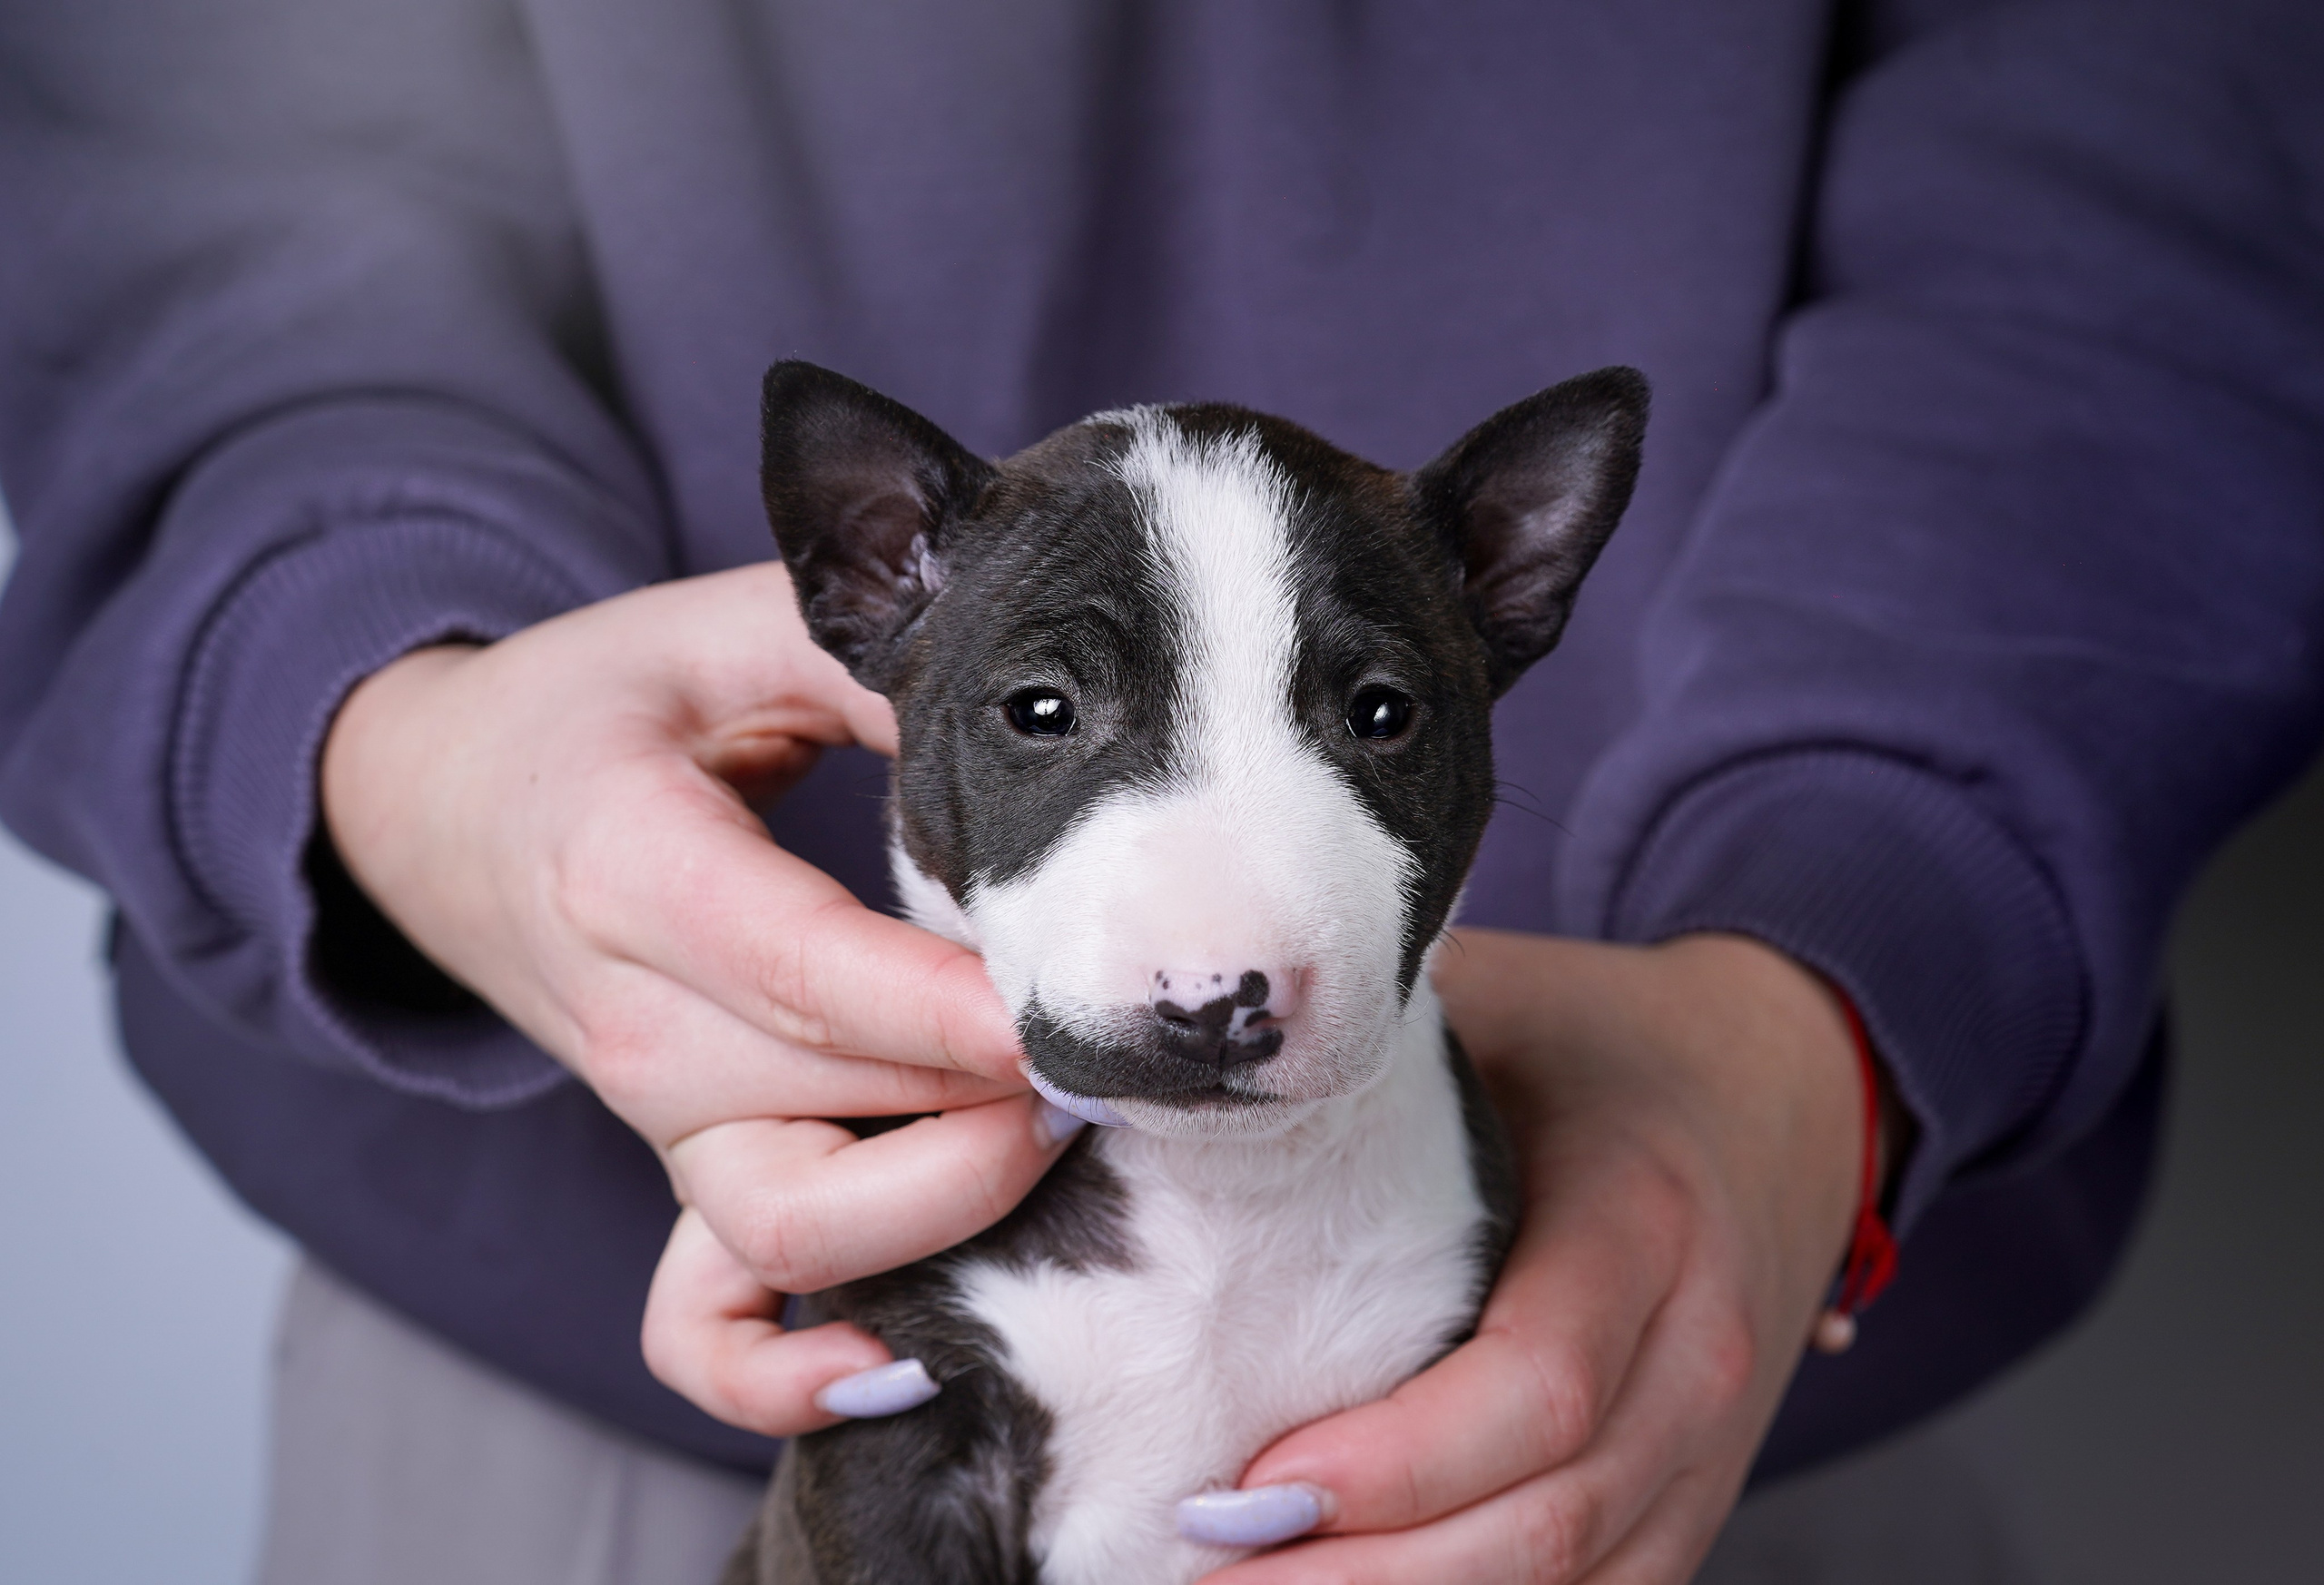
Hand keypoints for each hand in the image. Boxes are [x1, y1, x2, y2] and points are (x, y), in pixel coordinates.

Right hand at [321, 563, 1080, 1432]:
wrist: (445, 806)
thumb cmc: (599, 710)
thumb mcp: (724, 636)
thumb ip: (871, 669)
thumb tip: (1047, 723)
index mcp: (629, 868)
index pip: (804, 972)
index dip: (948, 1016)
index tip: (1075, 1019)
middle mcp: (635, 1024)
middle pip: (832, 1109)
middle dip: (996, 1103)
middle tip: (1128, 1046)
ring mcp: (654, 1117)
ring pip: (798, 1228)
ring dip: (944, 1206)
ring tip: (1061, 1124)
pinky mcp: (678, 1167)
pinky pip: (705, 1329)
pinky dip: (788, 1371)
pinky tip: (904, 1348)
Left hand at [1199, 930, 1865, 1583]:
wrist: (1779, 1095)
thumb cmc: (1596, 1045)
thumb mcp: (1496, 1003)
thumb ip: (1360, 1031)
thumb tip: (1175, 1040)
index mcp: (1641, 1219)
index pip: (1535, 1383)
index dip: (1393, 1461)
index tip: (1244, 1484)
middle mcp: (1697, 1353)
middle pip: (1548, 1517)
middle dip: (1367, 1577)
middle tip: (1205, 1574)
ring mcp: (1711, 1450)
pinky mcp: (1693, 1504)